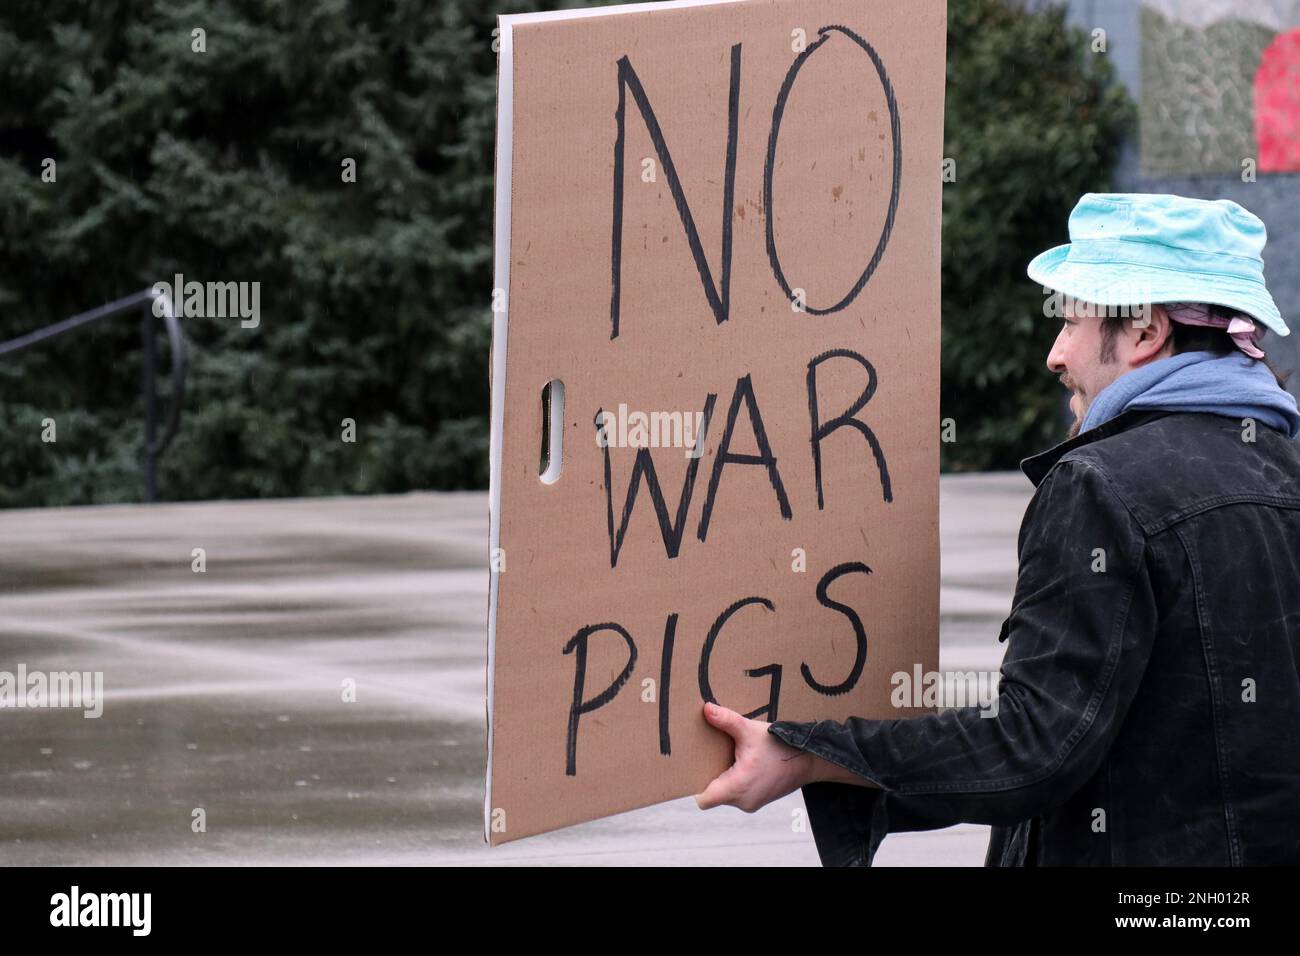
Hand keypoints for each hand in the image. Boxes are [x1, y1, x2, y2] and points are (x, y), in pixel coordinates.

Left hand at [694, 702, 819, 811]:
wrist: (810, 759)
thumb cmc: (780, 746)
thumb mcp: (750, 731)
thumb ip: (727, 721)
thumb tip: (706, 709)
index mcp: (738, 787)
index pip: (703, 799)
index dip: (694, 785)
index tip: (694, 767)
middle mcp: (744, 801)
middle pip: (713, 795)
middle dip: (709, 776)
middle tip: (708, 755)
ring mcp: (752, 802)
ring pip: (726, 794)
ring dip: (724, 778)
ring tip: (726, 756)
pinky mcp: (759, 799)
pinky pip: (739, 794)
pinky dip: (736, 780)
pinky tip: (740, 761)